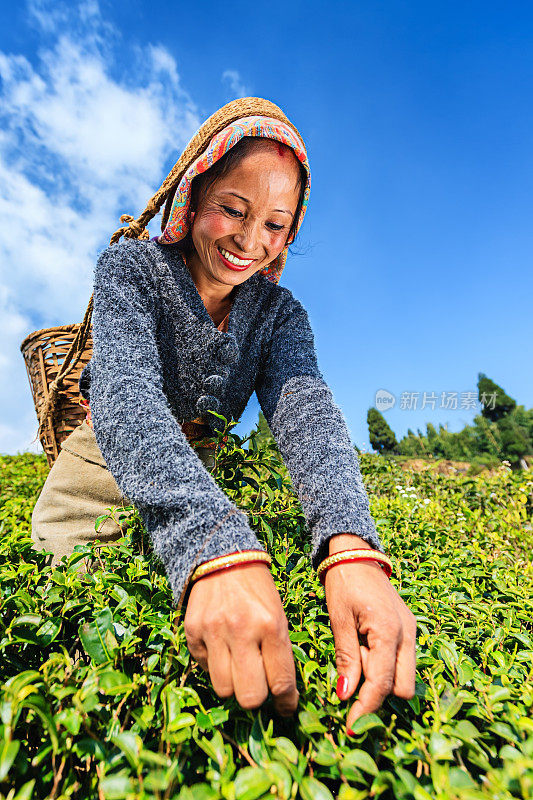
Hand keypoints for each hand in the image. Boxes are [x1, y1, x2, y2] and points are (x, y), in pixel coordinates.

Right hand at [184, 562, 298, 715]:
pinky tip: (222, 647)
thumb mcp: (277, 615)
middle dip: (257, 698)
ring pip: (224, 689)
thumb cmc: (258, 591)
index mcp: (271, 625)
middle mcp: (242, 630)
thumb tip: (281, 694)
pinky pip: (205, 669)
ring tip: (239, 666)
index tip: (286, 707)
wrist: (223, 557)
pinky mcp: (192, 633)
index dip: (286, 702)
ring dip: (234, 684)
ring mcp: (213, 632)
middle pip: (250, 697)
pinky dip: (215, 666)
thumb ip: (279, 652)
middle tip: (259, 685)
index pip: (281, 682)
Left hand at [325, 534, 416, 733]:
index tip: (351, 725)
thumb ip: (346, 658)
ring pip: (405, 676)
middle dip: (378, 693)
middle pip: (403, 688)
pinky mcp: (409, 629)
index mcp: (389, 630)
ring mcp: (412, 631)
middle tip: (351, 676)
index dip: (366, 707)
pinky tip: (365, 650)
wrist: (356, 553)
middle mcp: (408, 634)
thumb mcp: (339, 619)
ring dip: (382, 678)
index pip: (382, 684)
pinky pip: (403, 660)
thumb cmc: (344, 583)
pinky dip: (385, 665)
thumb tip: (346, 696)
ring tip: (357, 656)